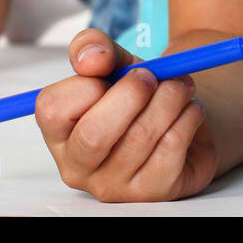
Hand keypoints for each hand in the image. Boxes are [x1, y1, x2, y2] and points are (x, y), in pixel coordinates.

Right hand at [34, 29, 216, 201]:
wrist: (179, 122)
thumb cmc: (136, 95)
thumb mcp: (112, 62)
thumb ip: (93, 48)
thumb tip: (91, 59)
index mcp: (58, 133)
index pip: (52, 109)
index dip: (86, 84)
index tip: (111, 71)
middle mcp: (77, 167)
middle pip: (94, 134)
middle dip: (132, 93)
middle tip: (153, 76)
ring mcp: (113, 187)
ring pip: (140, 137)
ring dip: (170, 98)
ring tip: (180, 86)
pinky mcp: (152, 194)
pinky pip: (171, 149)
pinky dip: (187, 118)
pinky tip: (190, 110)